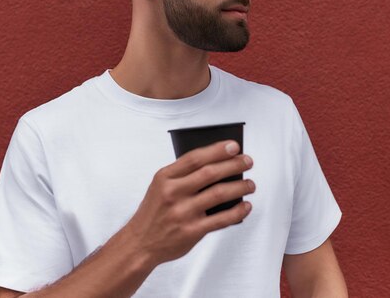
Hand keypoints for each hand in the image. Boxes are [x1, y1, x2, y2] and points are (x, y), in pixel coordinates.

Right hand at [122, 140, 254, 266]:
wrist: (140, 243)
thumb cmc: (154, 212)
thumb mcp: (160, 187)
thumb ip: (183, 175)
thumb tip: (219, 165)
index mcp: (164, 177)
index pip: (195, 158)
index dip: (217, 150)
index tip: (234, 146)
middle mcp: (173, 193)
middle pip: (210, 173)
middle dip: (234, 165)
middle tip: (247, 162)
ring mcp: (183, 213)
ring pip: (219, 194)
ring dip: (240, 187)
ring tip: (250, 184)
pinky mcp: (192, 231)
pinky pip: (221, 219)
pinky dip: (238, 211)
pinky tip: (245, 206)